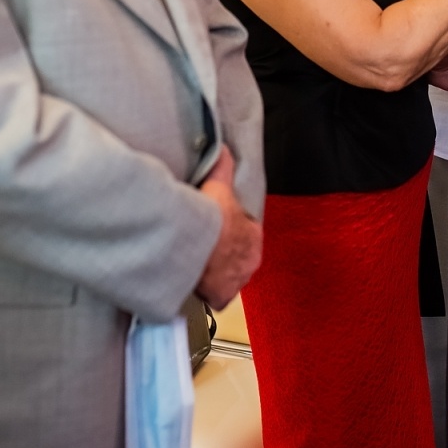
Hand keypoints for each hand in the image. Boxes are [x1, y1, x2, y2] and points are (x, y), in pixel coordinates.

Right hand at [195, 150, 262, 308]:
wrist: (192, 246)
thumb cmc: (210, 218)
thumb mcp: (218, 187)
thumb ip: (222, 168)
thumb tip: (224, 149)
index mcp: (254, 239)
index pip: (247, 234)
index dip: (231, 230)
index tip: (217, 228)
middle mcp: (249, 264)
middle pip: (236, 258)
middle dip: (223, 253)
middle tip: (203, 245)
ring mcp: (236, 283)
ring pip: (226, 278)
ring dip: (213, 272)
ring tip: (196, 263)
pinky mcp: (221, 298)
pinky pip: (215, 297)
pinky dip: (205, 291)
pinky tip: (193, 282)